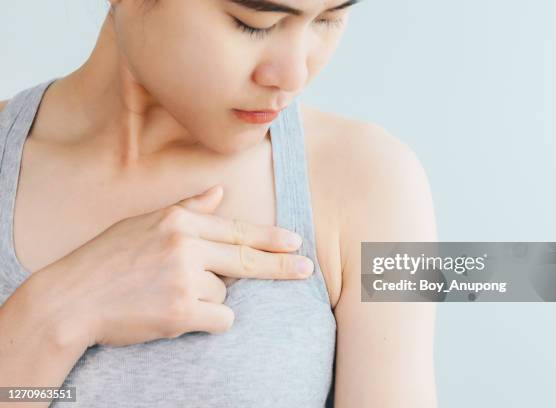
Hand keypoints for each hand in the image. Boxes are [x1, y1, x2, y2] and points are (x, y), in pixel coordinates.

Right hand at [36, 185, 312, 347]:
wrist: (69, 300)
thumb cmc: (106, 260)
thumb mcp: (143, 223)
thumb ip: (187, 209)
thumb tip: (218, 192)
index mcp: (178, 222)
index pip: (236, 230)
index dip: (270, 237)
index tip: (294, 242)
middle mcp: (185, 245)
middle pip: (247, 259)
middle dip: (281, 265)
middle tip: (306, 269)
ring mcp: (184, 278)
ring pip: (225, 292)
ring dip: (207, 298)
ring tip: (168, 295)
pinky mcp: (182, 311)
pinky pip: (221, 317)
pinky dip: (207, 319)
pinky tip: (177, 313)